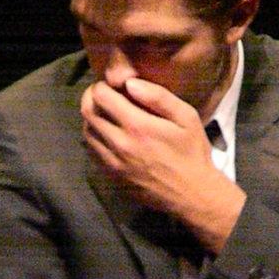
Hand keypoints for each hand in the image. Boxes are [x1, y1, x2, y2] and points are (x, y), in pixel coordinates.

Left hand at [80, 78, 245, 253]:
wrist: (192, 194)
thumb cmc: (192, 152)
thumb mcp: (186, 117)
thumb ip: (158, 96)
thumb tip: (130, 83)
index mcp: (137, 126)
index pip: (101, 97)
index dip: (103, 86)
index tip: (114, 86)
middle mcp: (119, 144)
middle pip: (87, 112)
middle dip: (92, 98)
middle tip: (105, 96)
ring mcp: (112, 162)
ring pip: (87, 131)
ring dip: (92, 118)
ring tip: (107, 114)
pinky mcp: (112, 176)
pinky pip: (92, 151)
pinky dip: (95, 138)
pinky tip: (109, 134)